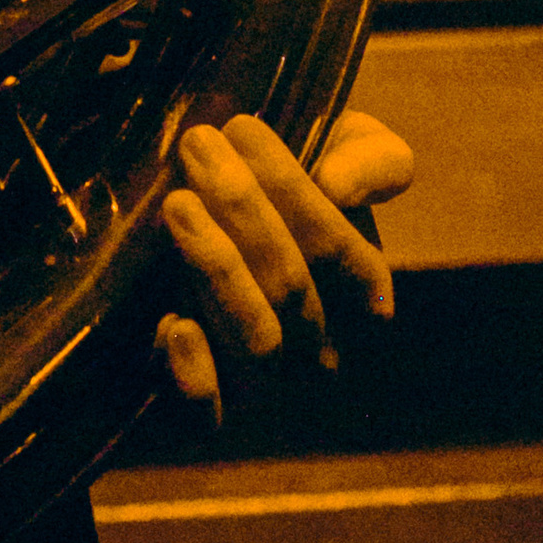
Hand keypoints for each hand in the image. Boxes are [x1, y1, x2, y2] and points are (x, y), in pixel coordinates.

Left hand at [155, 108, 414, 420]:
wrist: (198, 214)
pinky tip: (173, 324)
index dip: (296, 193)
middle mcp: (319, 349)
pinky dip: (196, 377)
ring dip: (218, 269)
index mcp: (363, 296)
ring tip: (177, 202)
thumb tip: (339, 184)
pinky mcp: (200, 405)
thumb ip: (370, 157)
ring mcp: (261, 382)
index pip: (346, 257)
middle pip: (293, 292)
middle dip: (244, 211)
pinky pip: (208, 416)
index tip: (243, 127)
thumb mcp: (340, 149)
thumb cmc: (284, 179)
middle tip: (198, 145)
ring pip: (257, 344)